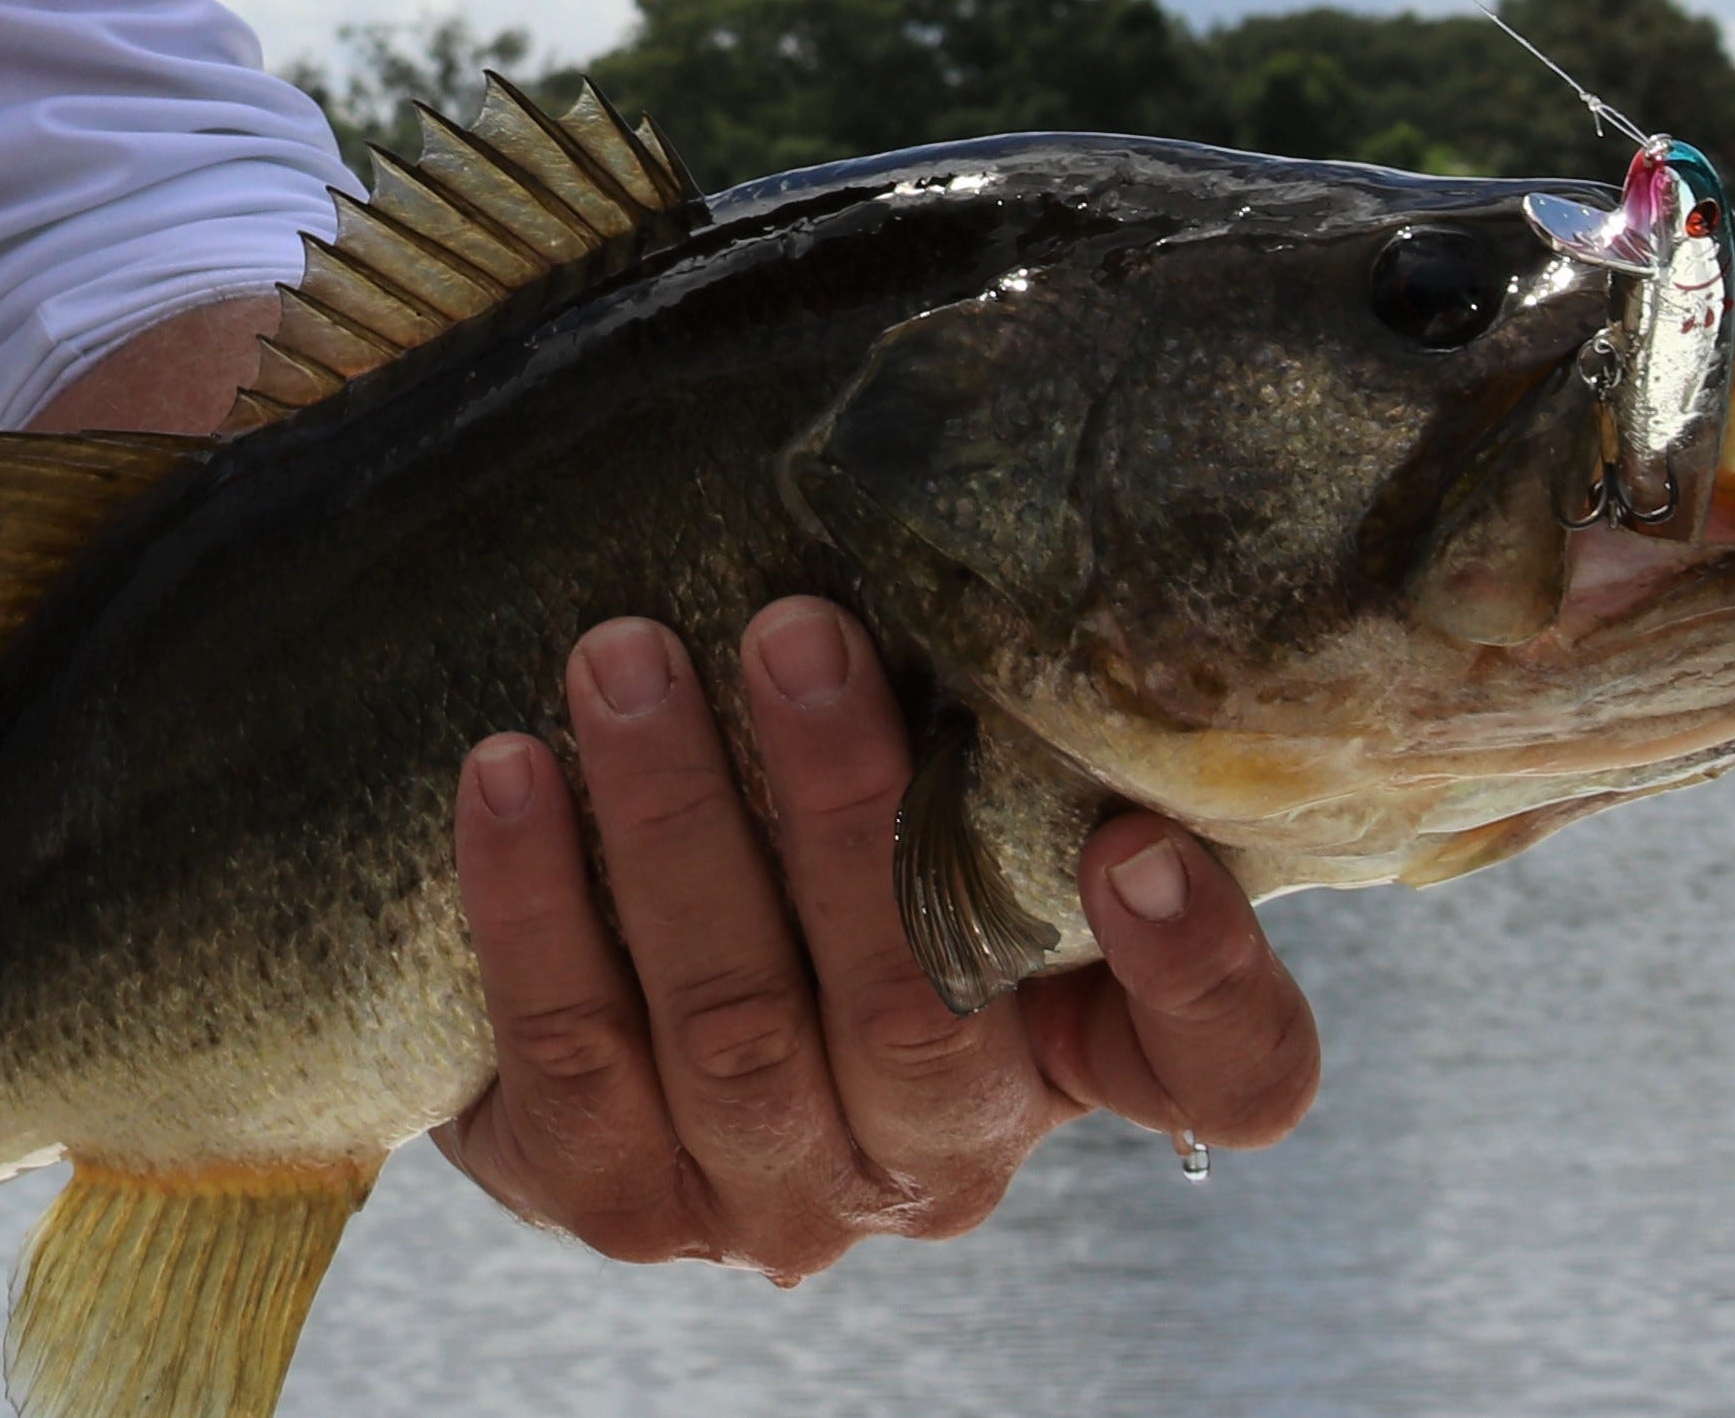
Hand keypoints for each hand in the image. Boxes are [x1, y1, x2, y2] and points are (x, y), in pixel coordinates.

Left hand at [428, 598, 1320, 1282]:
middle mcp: (947, 1162)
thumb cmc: (833, 850)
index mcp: (1078, 1060)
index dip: (1200, 980)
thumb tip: (996, 528)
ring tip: (620, 659)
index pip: (1227, 1074)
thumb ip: (1000, 731)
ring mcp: (781, 1202)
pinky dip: (536, 905)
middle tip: (789, 632)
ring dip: (672, 826)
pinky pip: (573, 1059)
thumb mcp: (952, 804)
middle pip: (920, 1019)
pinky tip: (506, 771)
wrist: (630, 1018)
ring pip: (733, 1032)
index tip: (1134, 843)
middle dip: (843, 816)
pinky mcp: (621, 1206)